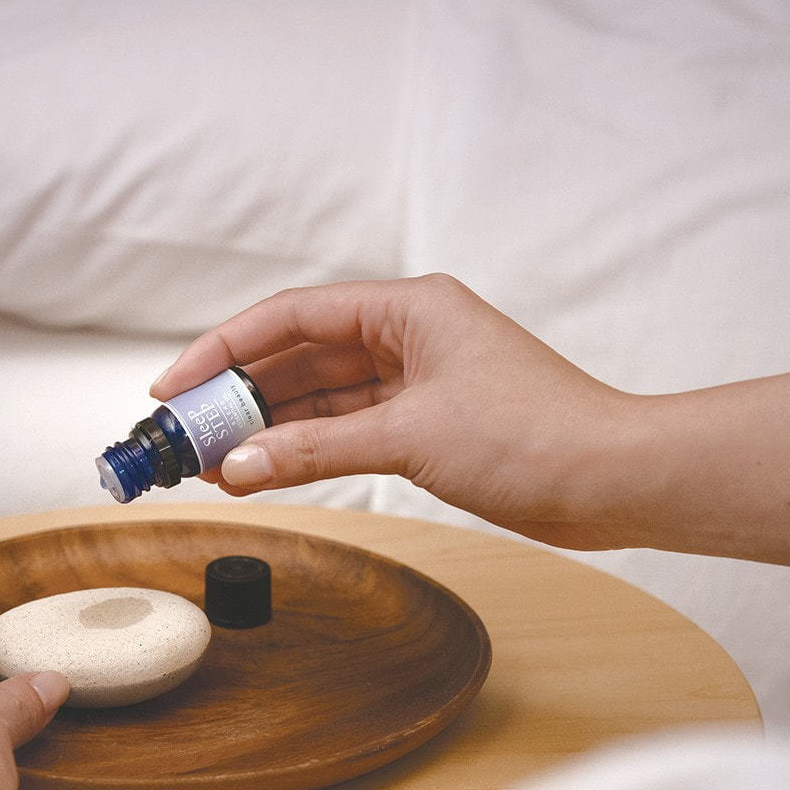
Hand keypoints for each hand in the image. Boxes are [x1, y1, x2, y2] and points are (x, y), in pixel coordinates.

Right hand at [153, 275, 634, 550]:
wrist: (614, 481)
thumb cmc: (538, 435)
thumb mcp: (410, 437)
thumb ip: (315, 450)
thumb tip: (239, 468)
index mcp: (407, 308)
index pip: (292, 317)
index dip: (225, 349)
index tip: (176, 385)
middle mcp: (406, 336)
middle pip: (299, 358)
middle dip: (239, 396)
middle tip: (184, 434)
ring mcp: (414, 382)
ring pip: (318, 399)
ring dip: (266, 430)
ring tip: (209, 462)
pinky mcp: (423, 424)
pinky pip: (345, 431)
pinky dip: (304, 451)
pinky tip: (261, 471)